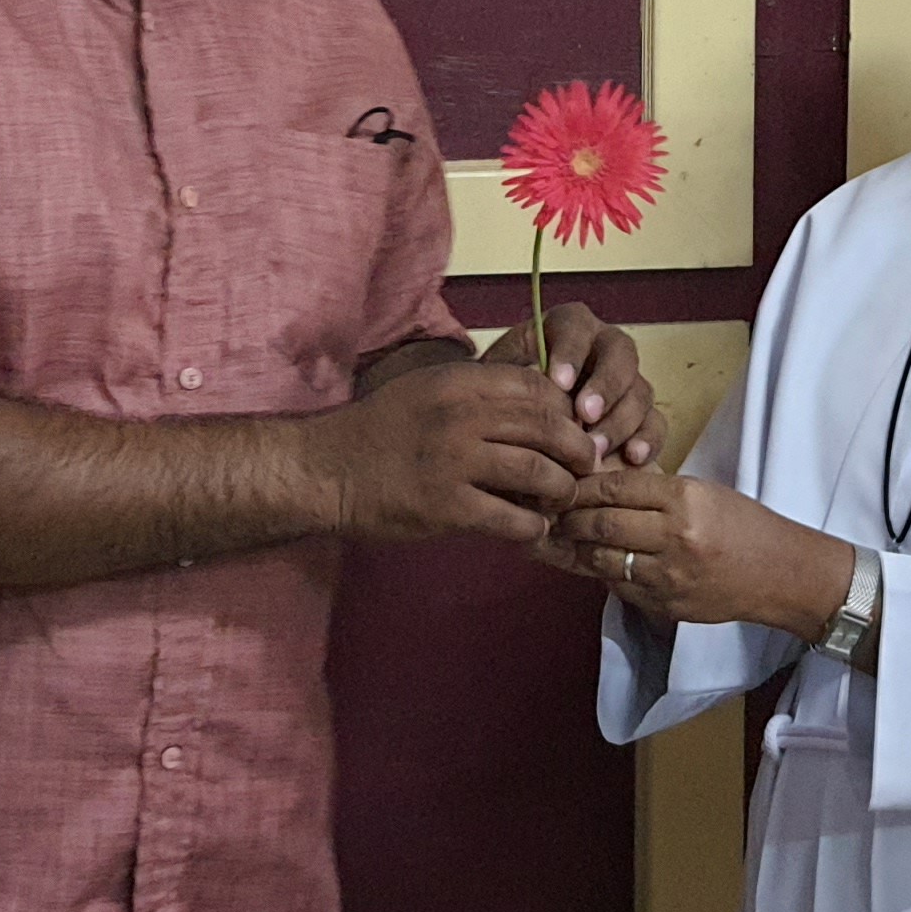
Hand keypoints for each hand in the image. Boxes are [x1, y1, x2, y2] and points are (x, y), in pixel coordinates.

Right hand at [300, 362, 596, 544]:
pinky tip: (531, 530)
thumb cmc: (380, 431)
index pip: (536, 386)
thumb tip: (536, 402)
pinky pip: (511, 519)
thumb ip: (476, 393)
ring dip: (561, 490)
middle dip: (577, 450)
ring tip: (562, 499)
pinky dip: (532, 528)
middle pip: (547, 427)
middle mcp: (460, 416)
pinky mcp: (446, 507)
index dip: (565, 408)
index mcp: (458, 382)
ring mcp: (453, 462)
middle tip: (585, 467)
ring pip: (538, 473)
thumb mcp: (426, 390)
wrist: (325, 470)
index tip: (573, 427)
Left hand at [481, 303, 661, 471]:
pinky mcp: (643, 413)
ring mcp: (628, 381)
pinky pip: (656, 422)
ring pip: (640, 391)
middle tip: (584, 414)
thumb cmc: (507, 399)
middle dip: (604, 385)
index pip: (576, 328)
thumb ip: (505, 378)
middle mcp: (604, 347)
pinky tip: (633, 457)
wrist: (521, 430)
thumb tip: (511, 386)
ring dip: (620, 420)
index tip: (558, 382)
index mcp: (568, 328)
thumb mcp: (497, 380)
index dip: (571, 352)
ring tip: (595, 450)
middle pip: (620, 354)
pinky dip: (648, 439)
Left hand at [535, 469, 852, 636]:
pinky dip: (602, 571)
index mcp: (685, 499)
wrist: (780, 574)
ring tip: (560, 538)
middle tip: (550, 511)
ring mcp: (670, 575)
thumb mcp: (703, 492)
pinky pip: (620, 585)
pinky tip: (592, 561)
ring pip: (603, 558)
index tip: (564, 482)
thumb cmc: (743, 525)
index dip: (583, 484)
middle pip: (602, 522)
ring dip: (578, 548)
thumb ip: (655, 490)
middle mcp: (675, 536)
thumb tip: (600, 483)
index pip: (617, 486)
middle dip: (570, 517)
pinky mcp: (667, 604)